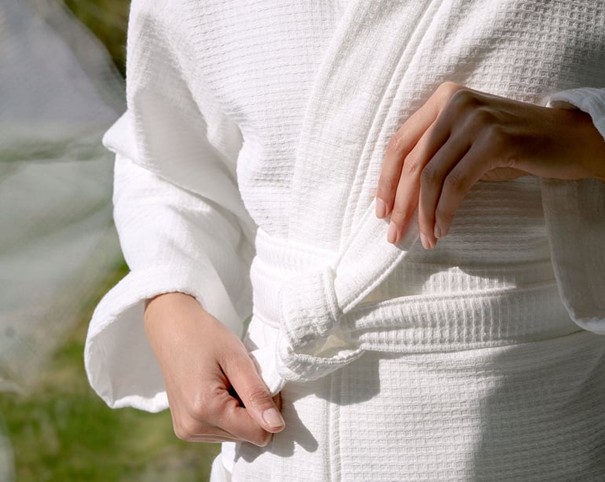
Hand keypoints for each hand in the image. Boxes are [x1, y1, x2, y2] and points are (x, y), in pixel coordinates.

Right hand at [144, 292, 283, 445]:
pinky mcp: (185, 429)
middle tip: (242, 378)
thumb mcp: (237, 359)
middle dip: (253, 409)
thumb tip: (277, 426)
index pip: (257, 433)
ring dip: (240, 411)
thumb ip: (257, 395)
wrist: (172, 328)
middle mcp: (192, 428)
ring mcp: (186, 431)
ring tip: (228, 382)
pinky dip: (228, 413)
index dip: (268, 408)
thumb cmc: (205, 336)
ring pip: (236, 435)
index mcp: (205, 410)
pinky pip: (222, 431)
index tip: (260, 382)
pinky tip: (219, 390)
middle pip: (247, 435)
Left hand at [375, 82, 604, 248]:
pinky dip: (444, 211)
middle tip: (395, 234)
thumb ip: (434, 157)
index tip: (381, 211)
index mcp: (443, 99)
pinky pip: (456, 185)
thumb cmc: (513, 147)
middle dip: (400, 204)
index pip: (399, 143)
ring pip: (430, 176)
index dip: (386, 181)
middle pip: (412, 162)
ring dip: (423, 214)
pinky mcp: (495, 140)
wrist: (568, 139)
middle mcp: (455, 102)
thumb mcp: (465, 144)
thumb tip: (398, 198)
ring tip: (425, 238)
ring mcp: (475, 119)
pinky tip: (442, 229)